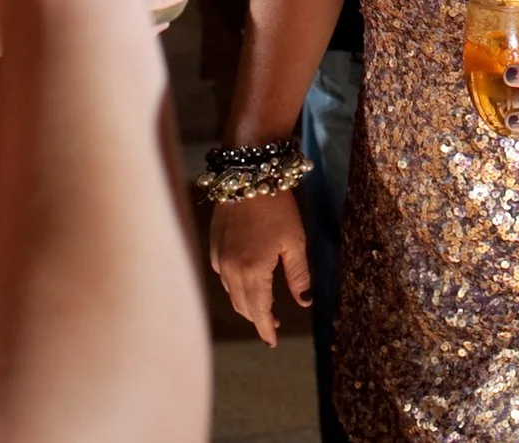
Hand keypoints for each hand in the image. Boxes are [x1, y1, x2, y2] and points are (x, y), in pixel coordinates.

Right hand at [209, 187, 310, 346]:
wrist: (248, 176)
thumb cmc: (277, 208)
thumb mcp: (295, 241)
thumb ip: (298, 275)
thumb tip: (304, 302)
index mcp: (253, 271)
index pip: (259, 311)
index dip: (266, 329)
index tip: (273, 342)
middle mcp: (230, 270)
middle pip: (242, 306)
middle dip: (257, 318)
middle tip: (273, 326)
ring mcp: (219, 258)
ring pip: (231, 293)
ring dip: (246, 303)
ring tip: (264, 306)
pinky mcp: (213, 247)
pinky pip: (223, 276)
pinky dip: (234, 285)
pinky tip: (247, 281)